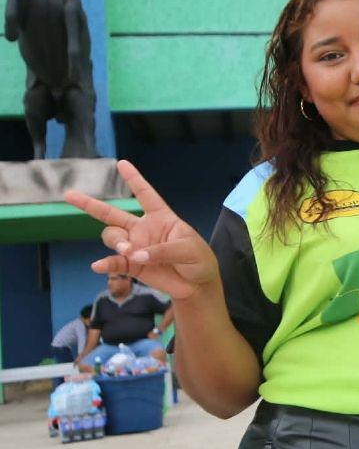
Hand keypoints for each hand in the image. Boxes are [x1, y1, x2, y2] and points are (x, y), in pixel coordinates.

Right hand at [64, 160, 219, 300]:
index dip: (134, 179)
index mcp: (161, 218)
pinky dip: (105, 264)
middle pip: (112, 214)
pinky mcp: (132, 266)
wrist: (197, 285)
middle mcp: (143, 229)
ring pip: (112, 237)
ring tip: (127, 251)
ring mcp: (135, 247)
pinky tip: (98, 266)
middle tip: (69, 195)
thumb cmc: (198, 260)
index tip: (122, 163)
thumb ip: (162, 250)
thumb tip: (135, 254)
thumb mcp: (188, 249)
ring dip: (115, 242)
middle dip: (90, 204)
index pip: (145, 194)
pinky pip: (113, 262)